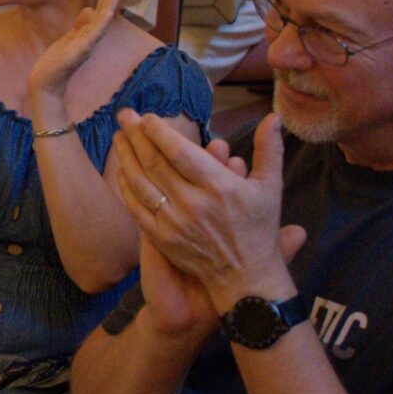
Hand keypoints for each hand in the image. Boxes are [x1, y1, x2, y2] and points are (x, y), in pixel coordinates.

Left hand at [27, 0, 125, 123]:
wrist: (45, 85)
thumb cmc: (55, 64)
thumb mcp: (67, 39)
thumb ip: (79, 25)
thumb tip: (89, 8)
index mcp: (86, 35)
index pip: (100, 12)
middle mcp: (89, 40)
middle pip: (104, 14)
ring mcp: (85, 46)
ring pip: (101, 22)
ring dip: (109, 5)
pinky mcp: (78, 53)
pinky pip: (92, 36)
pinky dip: (100, 24)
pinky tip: (107, 13)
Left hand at [109, 111, 303, 311]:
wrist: (245, 278)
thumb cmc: (259, 230)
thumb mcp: (270, 188)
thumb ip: (269, 150)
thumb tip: (273, 116)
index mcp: (219, 187)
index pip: (180, 152)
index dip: (159, 132)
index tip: (148, 116)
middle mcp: (193, 203)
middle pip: (155, 163)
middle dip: (136, 135)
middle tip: (124, 115)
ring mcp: (174, 222)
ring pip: (141, 183)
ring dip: (126, 157)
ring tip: (118, 137)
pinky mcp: (162, 239)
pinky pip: (137, 208)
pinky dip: (127, 187)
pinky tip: (122, 171)